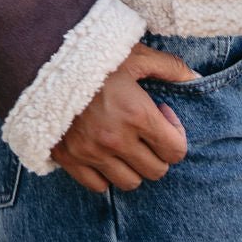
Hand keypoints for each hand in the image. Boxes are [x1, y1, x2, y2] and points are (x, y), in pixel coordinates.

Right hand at [48, 41, 200, 192]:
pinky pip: (98, 186)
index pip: (175, 151)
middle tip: (147, 132)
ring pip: (130, 183)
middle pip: (156, 171)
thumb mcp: (136, 55)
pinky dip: (106, 175)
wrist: (43, 60)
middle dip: (158, 153)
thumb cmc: (95, 55)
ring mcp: (91, 153)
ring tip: (127, 143)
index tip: (163, 118)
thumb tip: (198, 78)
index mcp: (137, 114)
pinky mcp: (69, 159)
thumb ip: (170, 68)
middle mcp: (116, 140)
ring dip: (134, 167)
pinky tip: (105, 152)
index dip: (176, 136)